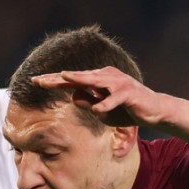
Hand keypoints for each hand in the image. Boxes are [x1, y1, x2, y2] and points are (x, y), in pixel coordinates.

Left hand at [31, 67, 164, 128]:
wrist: (153, 111)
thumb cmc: (126, 110)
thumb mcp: (103, 111)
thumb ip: (89, 104)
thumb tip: (73, 97)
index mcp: (97, 81)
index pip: (72, 81)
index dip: (53, 81)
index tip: (35, 81)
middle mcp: (105, 77)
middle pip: (78, 77)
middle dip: (58, 78)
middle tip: (40, 80)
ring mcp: (118, 83)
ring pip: (95, 81)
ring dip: (79, 79)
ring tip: (64, 78)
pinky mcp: (129, 93)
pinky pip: (114, 99)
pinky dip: (106, 105)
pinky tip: (98, 110)